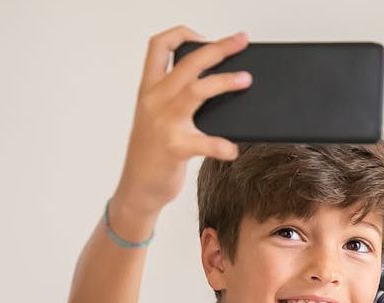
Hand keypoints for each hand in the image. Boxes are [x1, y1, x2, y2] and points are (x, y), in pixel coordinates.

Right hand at [112, 26, 251, 216]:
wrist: (137, 188)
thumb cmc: (153, 152)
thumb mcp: (157, 117)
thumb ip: (176, 98)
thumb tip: (217, 84)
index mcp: (149, 89)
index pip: (158, 46)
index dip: (182, 34)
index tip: (203, 38)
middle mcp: (154, 100)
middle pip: (189, 62)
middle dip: (219, 48)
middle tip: (241, 42)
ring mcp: (163, 123)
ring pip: (197, 90)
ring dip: (225, 82)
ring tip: (246, 81)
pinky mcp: (174, 148)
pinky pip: (205, 142)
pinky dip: (222, 145)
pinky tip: (232, 149)